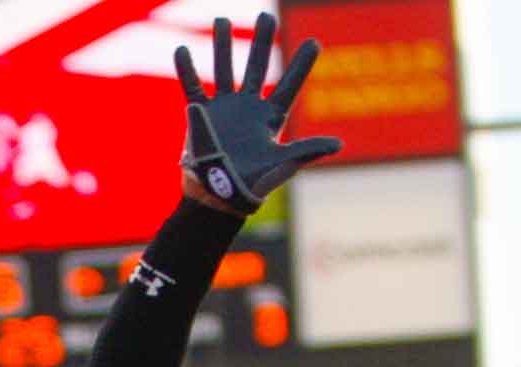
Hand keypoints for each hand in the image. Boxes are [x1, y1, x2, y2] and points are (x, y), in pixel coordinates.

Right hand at [174, 12, 341, 214]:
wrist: (221, 195)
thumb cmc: (255, 184)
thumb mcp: (283, 165)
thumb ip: (307, 150)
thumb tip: (338, 145)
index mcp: (270, 118)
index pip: (289, 85)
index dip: (302, 64)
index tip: (315, 42)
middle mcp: (248, 108)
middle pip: (255, 66)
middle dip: (260, 41)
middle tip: (265, 16)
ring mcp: (224, 110)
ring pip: (223, 68)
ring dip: (221, 45)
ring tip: (221, 19)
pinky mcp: (202, 116)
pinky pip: (192, 87)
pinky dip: (186, 69)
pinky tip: (182, 49)